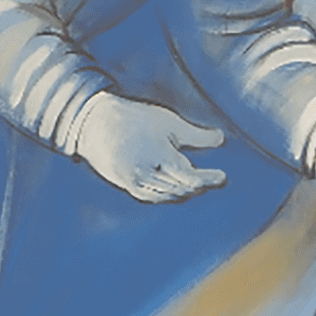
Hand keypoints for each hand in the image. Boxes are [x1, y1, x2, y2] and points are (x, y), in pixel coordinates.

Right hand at [74, 94, 225, 202]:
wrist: (92, 122)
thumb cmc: (133, 118)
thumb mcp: (168, 122)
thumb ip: (196, 135)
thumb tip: (221, 139)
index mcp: (158, 155)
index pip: (190, 176)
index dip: (209, 179)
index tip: (223, 177)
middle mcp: (146, 173)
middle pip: (181, 188)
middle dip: (200, 185)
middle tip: (215, 180)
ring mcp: (135, 182)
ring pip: (169, 195)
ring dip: (186, 191)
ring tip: (199, 184)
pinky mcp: (127, 186)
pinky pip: (153, 197)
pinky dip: (168, 195)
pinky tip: (177, 190)